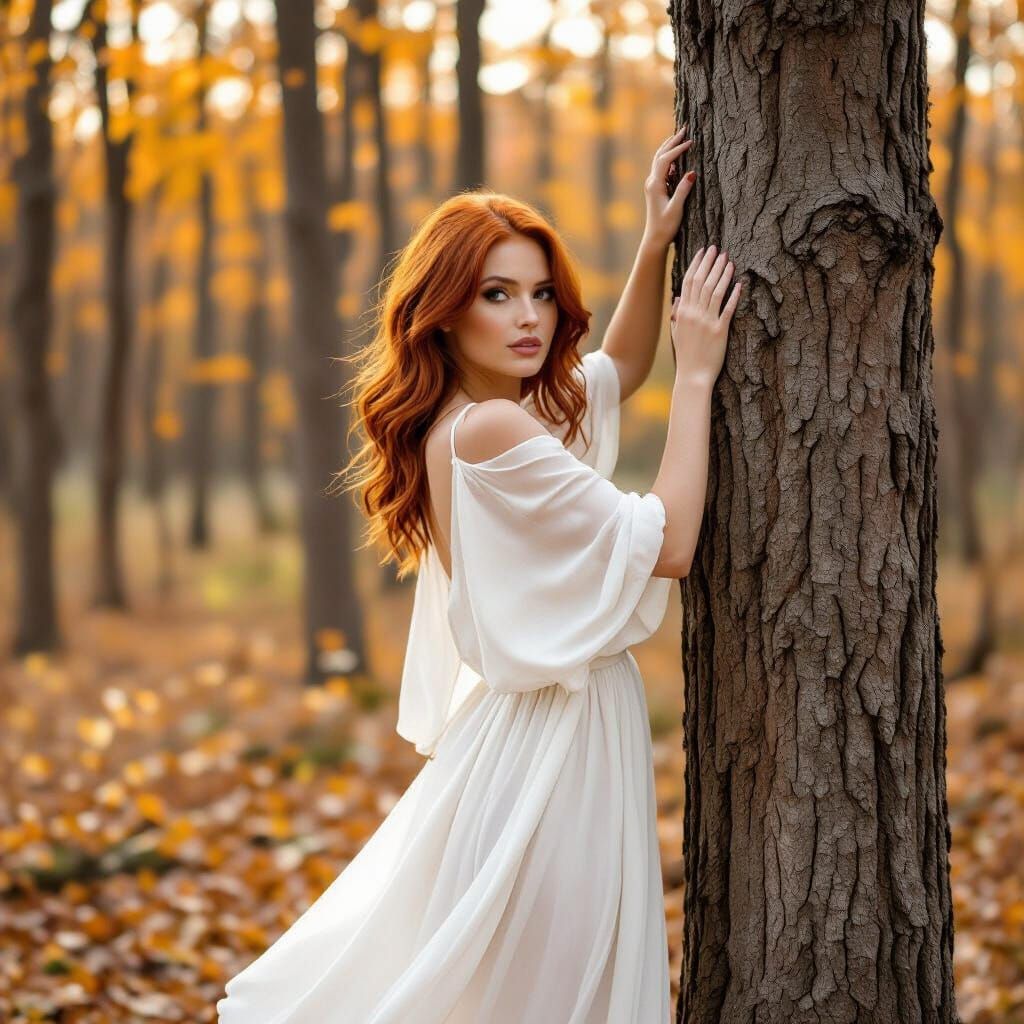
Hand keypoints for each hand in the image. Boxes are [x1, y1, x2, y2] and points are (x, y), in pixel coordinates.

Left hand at [641, 124, 695, 249]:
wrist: (655, 238)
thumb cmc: (666, 226)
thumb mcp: (676, 209)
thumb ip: (683, 190)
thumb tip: (691, 172)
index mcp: (655, 185)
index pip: (666, 160)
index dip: (678, 149)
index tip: (691, 141)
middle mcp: (651, 182)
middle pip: (660, 155)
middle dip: (673, 141)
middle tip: (685, 128)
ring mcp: (652, 185)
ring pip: (659, 160)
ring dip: (669, 147)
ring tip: (680, 136)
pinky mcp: (656, 189)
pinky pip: (662, 168)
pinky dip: (669, 158)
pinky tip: (677, 156)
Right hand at [669, 245, 741, 388]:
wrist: (693, 376)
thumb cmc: (686, 356)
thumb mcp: (677, 333)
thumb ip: (677, 314)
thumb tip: (678, 297)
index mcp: (682, 312)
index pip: (689, 281)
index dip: (697, 264)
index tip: (703, 251)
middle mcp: (693, 314)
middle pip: (702, 282)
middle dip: (710, 263)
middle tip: (718, 249)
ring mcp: (707, 322)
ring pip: (715, 291)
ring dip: (723, 274)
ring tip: (729, 260)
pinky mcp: (720, 331)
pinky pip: (728, 309)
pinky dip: (734, 295)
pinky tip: (739, 283)